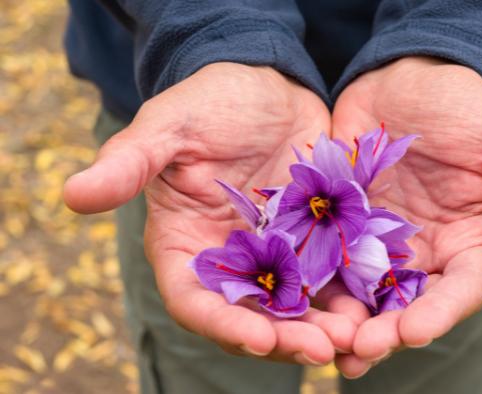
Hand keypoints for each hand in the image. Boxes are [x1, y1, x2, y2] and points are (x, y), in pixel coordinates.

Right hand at [64, 63, 366, 364]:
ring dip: (324, 326)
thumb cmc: (209, 102)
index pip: (197, 300)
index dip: (224, 324)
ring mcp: (276, 253)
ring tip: (358, 338)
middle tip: (322, 350)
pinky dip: (351, 294)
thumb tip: (71, 195)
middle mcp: (231, 260)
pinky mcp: (315, 239)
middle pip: (253, 314)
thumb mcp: (170, 127)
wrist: (266, 85)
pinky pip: (333, 276)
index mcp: (186, 245)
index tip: (258, 339)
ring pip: (298, 304)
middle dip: (285, 337)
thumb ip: (129, 163)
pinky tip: (376, 305)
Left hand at [331, 57, 481, 375]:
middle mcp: (425, 254)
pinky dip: (309, 282)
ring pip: (361, 292)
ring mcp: (379, 243)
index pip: (460, 289)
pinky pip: (323, 257)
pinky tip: (289, 302)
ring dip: (341, 321)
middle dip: (382, 331)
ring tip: (318, 346)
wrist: (410, 79)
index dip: (439, 313)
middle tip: (357, 352)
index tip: (413, 331)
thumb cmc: (469, 109)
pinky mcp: (340, 225)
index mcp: (471, 244)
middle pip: (406, 304)